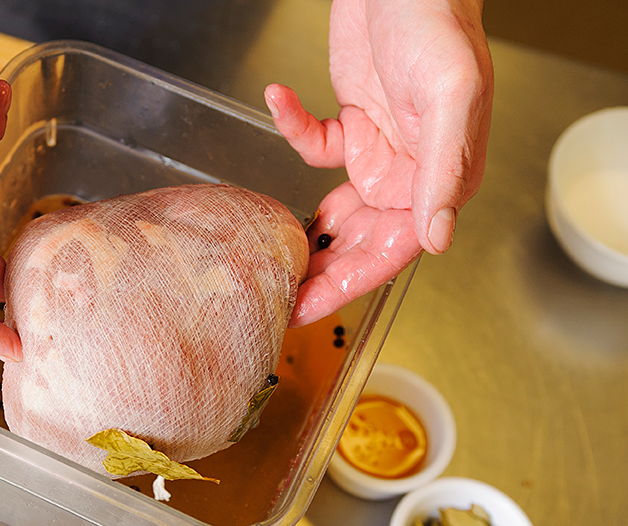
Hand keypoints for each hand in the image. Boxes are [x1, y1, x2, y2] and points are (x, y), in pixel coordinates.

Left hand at [265, 0, 492, 325]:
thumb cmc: (439, 25)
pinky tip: (279, 101)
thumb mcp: (448, 98)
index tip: (311, 309)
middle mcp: (407, 174)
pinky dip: (293, 129)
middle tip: (278, 299)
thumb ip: (443, 171)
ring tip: (264, 255)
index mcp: (437, 179)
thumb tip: (435, 238)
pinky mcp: (350, 123)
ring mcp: (377, 151)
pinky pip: (315, 145)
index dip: (351, 283)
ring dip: (301, 231)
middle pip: (358, 240)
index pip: (394, 249)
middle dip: (319, 272)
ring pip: (334, 210)